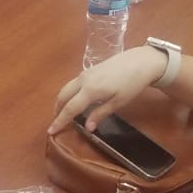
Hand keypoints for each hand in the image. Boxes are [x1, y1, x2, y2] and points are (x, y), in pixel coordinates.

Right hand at [48, 46, 164, 134]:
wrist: (142, 60)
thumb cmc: (133, 83)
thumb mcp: (118, 102)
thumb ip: (100, 114)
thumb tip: (87, 128)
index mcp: (90, 90)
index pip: (70, 109)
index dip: (60, 121)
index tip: (50, 131)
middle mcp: (83, 80)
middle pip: (63, 96)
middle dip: (57, 110)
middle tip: (56, 122)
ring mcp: (86, 73)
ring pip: (66, 88)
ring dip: (62, 100)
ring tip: (64, 112)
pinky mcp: (90, 69)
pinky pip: (73, 83)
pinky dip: (69, 93)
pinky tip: (76, 100)